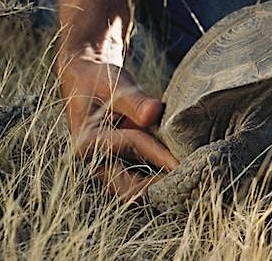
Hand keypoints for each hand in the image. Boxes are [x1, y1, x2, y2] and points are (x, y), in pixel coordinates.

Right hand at [57, 50, 178, 198]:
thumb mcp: (116, 84)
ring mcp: (105, 167)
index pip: (132, 146)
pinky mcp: (116, 166)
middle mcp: (94, 161)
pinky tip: (178, 175)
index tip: (183, 161)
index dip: (160, 153)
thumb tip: (154, 113)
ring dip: (157, 187)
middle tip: (187, 182)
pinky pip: (136, 182)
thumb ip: (135, 100)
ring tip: (186, 183)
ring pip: (132, 190)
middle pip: (127, 188)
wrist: (85, 83)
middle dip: (157, 187)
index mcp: (88, 141)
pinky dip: (155, 180)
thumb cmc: (99, 80)